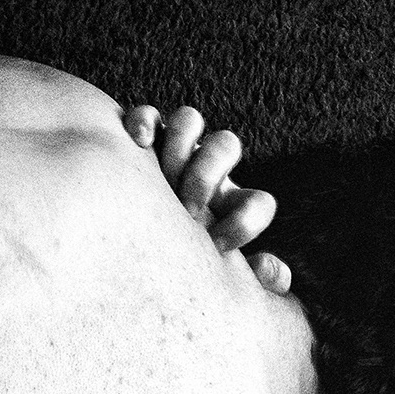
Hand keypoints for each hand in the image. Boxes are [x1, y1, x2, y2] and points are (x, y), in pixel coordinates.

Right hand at [122, 104, 290, 294]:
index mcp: (227, 206)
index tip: (219, 246)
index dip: (247, 220)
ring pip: (189, 120)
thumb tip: (272, 275)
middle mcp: (205, 172)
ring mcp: (172, 150)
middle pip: (226, 145)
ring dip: (180, 146)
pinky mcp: (139, 139)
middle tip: (186, 207)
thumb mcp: (206, 270)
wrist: (121, 239)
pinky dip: (143, 123)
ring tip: (163, 176)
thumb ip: (246, 278)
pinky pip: (146, 115)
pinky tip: (137, 145)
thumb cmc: (170, 259)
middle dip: (206, 175)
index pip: (258, 202)